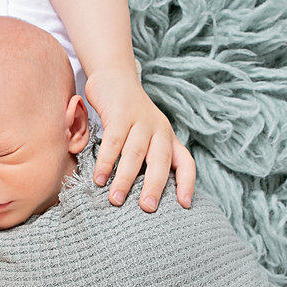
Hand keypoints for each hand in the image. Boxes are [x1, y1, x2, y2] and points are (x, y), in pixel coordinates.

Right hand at [86, 68, 195, 210]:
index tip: (184, 205)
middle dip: (154, 186)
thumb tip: (141, 197)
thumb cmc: (129, 117)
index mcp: (169, 138)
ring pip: (135, 154)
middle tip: (147, 208)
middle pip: (161, 161)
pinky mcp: (119, 114)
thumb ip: (147, 160)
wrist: (115, 78)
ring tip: (116, 200)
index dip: (187, 184)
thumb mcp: (146, 136)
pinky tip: (98, 178)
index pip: (185, 163)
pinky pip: (113, 142)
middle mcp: (159, 129)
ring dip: (125, 179)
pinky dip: (105, 162)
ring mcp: (140, 121)